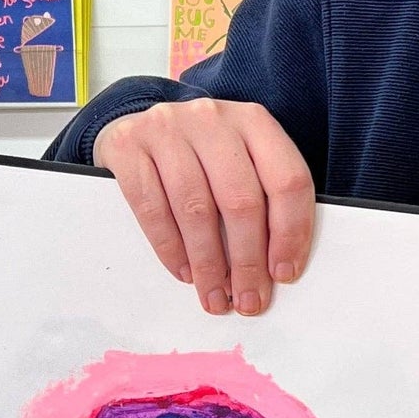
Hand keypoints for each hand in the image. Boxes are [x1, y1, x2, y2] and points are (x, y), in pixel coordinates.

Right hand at [93, 99, 314, 317]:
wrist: (141, 124)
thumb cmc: (202, 153)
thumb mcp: (241, 160)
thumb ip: (264, 196)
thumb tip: (277, 265)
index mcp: (254, 121)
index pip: (287, 180)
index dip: (291, 232)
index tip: (285, 273)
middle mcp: (213, 119)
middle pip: (241, 200)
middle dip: (248, 261)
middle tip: (249, 298)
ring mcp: (167, 128)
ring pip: (196, 209)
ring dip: (209, 264)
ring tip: (216, 295)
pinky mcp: (127, 145)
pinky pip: (152, 208)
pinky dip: (170, 248)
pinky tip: (184, 271)